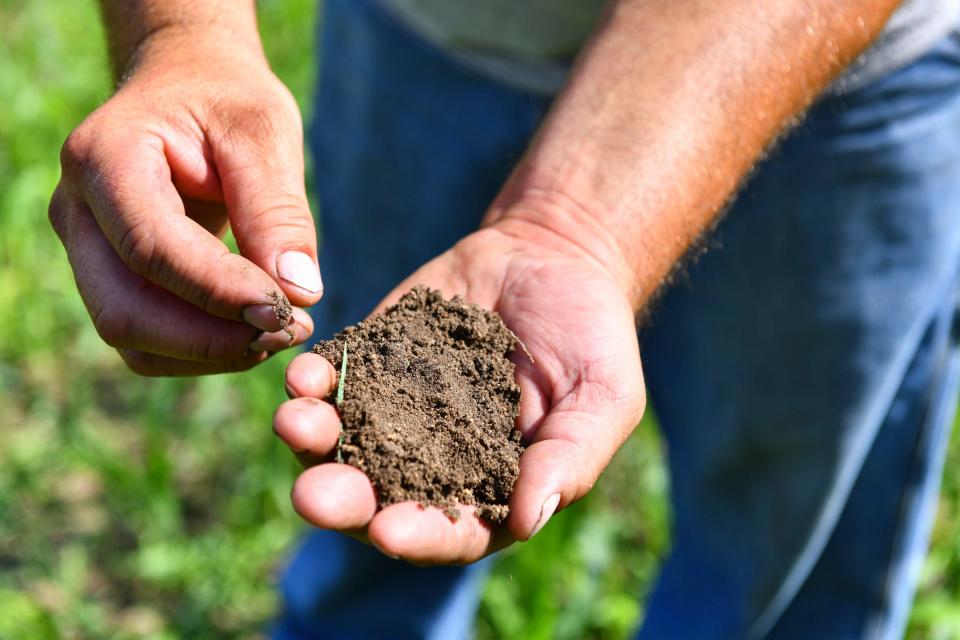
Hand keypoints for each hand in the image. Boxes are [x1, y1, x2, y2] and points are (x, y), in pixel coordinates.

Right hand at [48, 27, 319, 374]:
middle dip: (211, 339)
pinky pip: (146, 339)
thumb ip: (278, 210)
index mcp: (105, 157)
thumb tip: (299, 292)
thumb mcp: (263, 132)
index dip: (218, 290)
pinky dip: (203, 349)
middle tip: (290, 331)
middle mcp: (78, 210)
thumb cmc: (226, 100)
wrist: (188, 87)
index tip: (285, 310)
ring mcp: (86, 249)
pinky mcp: (111, 277)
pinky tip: (255, 329)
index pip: (152, 247)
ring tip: (283, 330)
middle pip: (125, 310)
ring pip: (131, 336)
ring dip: (211, 352)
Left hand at [274, 214, 644, 563]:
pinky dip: (314, 380)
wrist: (553, 258)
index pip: (451, 530)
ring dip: (313, 440)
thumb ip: (569, 459)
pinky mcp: (373, 360)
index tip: (387, 532)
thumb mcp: (604, 397)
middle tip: (312, 496)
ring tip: (295, 423)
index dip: (420, 535)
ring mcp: (396, 409)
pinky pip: (336, 376)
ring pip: (344, 440)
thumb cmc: (591, 337)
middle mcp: (433, 460)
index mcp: (490, 488)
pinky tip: (302, 375)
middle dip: (343, 500)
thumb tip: (530, 520)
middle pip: (378, 497)